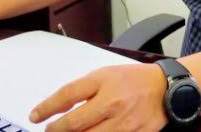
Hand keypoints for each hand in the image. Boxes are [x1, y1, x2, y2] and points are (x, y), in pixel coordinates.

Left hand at [29, 63, 167, 131]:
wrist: (166, 88)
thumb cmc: (133, 80)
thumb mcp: (106, 74)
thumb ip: (84, 89)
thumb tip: (60, 106)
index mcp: (103, 81)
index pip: (67, 95)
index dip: (47, 107)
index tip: (35, 116)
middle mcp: (112, 102)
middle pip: (74, 123)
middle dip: (55, 130)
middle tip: (49, 130)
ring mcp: (124, 122)